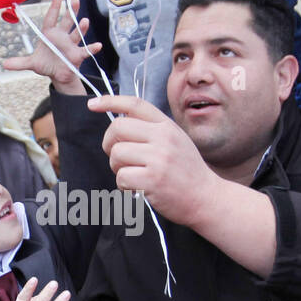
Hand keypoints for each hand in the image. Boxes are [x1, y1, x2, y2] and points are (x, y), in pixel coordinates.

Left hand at [3, 0, 100, 96]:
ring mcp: (71, 44)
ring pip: (77, 33)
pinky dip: (92, 48)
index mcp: (50, 35)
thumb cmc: (46, 64)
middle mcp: (62, 36)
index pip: (51, 19)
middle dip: (71, 11)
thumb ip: (20, 63)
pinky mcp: (78, 55)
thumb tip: (4, 64)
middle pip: (67, 21)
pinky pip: (86, 50)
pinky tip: (98, 45)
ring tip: (84, 21)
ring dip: (81, 28)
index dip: (54, 8)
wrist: (58, 75)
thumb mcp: (32, 63)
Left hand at [86, 92, 217, 225]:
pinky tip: (138, 188)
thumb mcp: (176, 141)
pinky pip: (121, 177)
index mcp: (166, 126)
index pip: (134, 104)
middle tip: (119, 158)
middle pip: (117, 128)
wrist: (207, 199)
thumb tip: (120, 123)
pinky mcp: (152, 180)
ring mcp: (158, 158)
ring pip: (116, 154)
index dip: (110, 101)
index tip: (93, 104)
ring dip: (117, 167)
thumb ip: (152, 130)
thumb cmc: (187, 172)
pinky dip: (124, 185)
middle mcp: (163, 138)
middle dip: (109, 144)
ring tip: (134, 175)